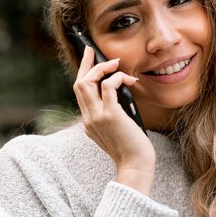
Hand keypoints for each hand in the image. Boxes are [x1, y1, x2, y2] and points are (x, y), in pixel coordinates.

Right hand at [74, 45, 155, 194]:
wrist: (136, 165)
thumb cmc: (133, 149)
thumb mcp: (118, 130)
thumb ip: (113, 115)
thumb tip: (120, 95)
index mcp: (89, 123)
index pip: (80, 93)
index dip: (83, 74)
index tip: (88, 59)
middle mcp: (89, 119)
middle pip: (79, 83)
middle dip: (86, 64)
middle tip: (93, 50)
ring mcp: (97, 117)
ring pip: (87, 82)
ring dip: (102, 68)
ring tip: (117, 65)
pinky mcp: (110, 115)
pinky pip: (108, 86)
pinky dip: (117, 78)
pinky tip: (129, 80)